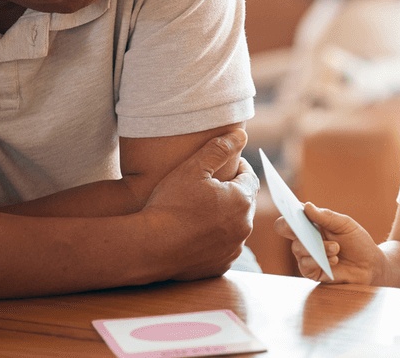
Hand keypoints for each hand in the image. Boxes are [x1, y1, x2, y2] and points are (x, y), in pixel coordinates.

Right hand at [143, 129, 258, 280]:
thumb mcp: (193, 168)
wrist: (150, 247)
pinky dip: (216, 239)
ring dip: (226, 216)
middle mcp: (244, 226)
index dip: (239, 168)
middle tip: (215, 185)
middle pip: (245, 202)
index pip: (249, 177)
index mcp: (242, 200)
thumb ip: (219, 149)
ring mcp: (233, 248)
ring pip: (235, 226)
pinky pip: (224, 247)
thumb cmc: (170, 204)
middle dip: (233, 191)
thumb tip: (241, 135)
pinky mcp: (220, 265)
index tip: (228, 164)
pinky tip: (199, 232)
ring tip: (205, 208)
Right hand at [274, 203, 383, 284]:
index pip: (292, 214)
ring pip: (298, 248)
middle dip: (295, 227)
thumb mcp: (345, 224)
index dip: (286, 209)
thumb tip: (306, 206)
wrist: (370, 265)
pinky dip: (319, 261)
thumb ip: (326, 216)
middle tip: (304, 228)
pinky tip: (334, 260)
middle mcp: (305, 238)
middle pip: (285, 229)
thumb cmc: (357, 241)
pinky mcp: (311, 271)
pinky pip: (305, 265)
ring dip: (318, 247)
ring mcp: (306, 255)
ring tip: (336, 248)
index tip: (288, 207)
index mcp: (311, 223)